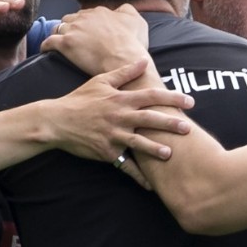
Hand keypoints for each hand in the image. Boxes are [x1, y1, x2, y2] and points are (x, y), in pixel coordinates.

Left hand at [41, 4, 149, 75]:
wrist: (124, 60)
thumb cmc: (132, 44)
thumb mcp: (137, 21)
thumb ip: (128, 11)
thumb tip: (122, 9)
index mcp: (100, 12)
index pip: (87, 14)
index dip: (86, 23)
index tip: (88, 32)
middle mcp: (84, 17)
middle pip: (71, 19)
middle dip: (71, 27)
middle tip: (75, 39)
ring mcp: (73, 30)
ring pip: (58, 27)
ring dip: (59, 34)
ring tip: (61, 44)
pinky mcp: (65, 44)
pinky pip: (48, 42)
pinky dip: (46, 46)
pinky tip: (47, 50)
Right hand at [52, 59, 194, 188]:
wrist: (57, 121)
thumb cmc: (80, 99)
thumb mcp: (101, 81)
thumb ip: (125, 72)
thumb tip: (144, 61)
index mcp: (121, 99)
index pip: (151, 96)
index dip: (172, 98)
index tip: (190, 101)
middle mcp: (119, 117)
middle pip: (149, 119)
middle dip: (170, 123)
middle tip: (188, 128)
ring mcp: (113, 136)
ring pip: (138, 143)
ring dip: (155, 149)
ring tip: (170, 154)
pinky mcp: (106, 152)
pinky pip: (125, 165)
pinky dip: (138, 176)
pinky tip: (151, 184)